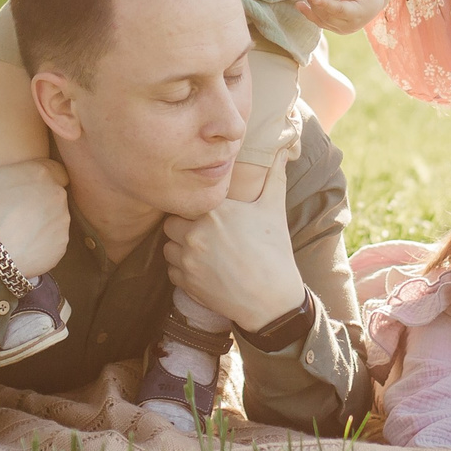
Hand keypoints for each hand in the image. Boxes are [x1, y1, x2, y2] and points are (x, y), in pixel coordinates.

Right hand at [0, 122, 70, 277]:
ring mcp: (62, 220)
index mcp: (41, 173)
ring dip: (44, 220)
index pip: (53, 170)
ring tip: (20, 229)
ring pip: (57, 216)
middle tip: (18, 210)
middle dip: (41, 200)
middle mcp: (57, 194)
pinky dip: (45, 242)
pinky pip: (57, 240)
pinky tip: (25, 244)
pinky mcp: (62, 245)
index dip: (39, 178)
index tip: (24, 188)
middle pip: (55, 193)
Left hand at [163, 137, 306, 332]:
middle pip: (172, 223)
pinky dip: (182, 270)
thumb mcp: (274, 210)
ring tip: (202, 251)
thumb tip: (281, 150)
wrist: (272, 300)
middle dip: (184, 227)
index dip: (194, 207)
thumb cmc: (274, 252)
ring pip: (168, 247)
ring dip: (180, 248)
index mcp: (214, 210)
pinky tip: (203, 270)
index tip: (204, 213)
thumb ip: (273, 176)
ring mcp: (188, 259)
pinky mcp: (186, 282)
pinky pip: (172, 271)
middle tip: (203, 233)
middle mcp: (195, 233)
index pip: (186, 200)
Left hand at [296, 0, 386, 34]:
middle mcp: (349, 26)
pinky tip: (300, 4)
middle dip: (315, 3)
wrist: (371, 2)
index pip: (340, 10)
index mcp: (358, 14)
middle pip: (328, 16)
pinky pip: (320, 22)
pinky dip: (309, 13)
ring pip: (322, 20)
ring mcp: (341, 29)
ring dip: (310, 7)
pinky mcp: (334, 28)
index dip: (326, 4)